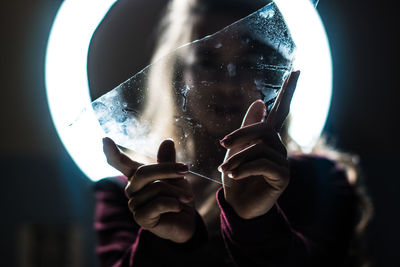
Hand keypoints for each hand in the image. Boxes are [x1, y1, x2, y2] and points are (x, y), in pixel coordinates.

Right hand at [103, 138, 196, 242]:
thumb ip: (168, 161)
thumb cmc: (178, 196)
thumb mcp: (176, 176)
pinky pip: (158, 204)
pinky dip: (174, 203)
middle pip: (143, 173)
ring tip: (185, 198)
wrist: (187, 220)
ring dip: (177, 192)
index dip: (112, 152)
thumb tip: (167, 141)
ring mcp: (134, 204)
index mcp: (138, 176)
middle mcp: (132, 189)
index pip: (122, 163)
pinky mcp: (141, 218)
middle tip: (185, 169)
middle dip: (167, 170)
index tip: (104, 139)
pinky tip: (178, 207)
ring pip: (156, 188)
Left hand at [219, 71, 299, 218]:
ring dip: (238, 158)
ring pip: (260, 148)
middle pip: (264, 129)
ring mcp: (283, 162)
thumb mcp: (236, 150)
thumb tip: (260, 101)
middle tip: (222, 145)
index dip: (288, 91)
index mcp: (268, 138)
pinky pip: (262, 163)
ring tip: (226, 170)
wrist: (237, 204)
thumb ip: (247, 128)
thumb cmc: (236, 176)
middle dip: (242, 135)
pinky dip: (244, 168)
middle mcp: (279, 147)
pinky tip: (234, 176)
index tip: (296, 71)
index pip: (281, 110)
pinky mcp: (282, 176)